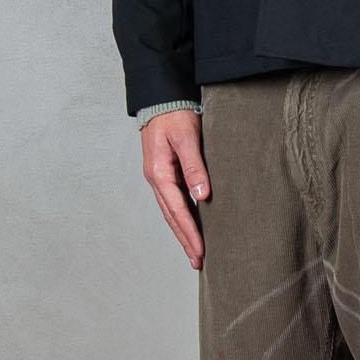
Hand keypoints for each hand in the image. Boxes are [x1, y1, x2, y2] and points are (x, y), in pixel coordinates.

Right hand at [140, 109, 209, 269]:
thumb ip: (194, 167)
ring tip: (195, 252)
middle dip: (185, 240)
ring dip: (183, 232)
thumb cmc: (174, 115)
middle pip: (172, 217)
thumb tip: (202, 196)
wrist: (162, 97)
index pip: (177, 210)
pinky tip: (191, 226)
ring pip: (172, 211)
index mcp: (159, 173)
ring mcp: (160, 177)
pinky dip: (183, 217)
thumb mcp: (187, 138)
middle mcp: (156, 179)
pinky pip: (174, 201)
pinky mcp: (166, 172)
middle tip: (198, 262)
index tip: (201, 252)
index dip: (189, 233)